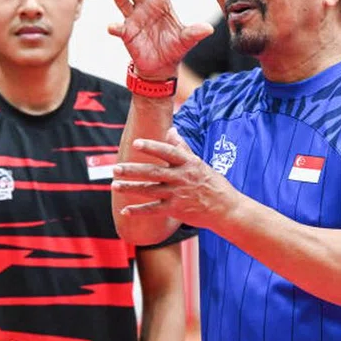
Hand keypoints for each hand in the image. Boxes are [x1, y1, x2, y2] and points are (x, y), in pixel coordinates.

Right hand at [108, 0, 212, 78]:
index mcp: (161, 3)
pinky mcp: (126, 33)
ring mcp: (134, 19)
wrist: (161, 66)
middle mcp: (145, 7)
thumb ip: (195, 33)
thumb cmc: (174, 47)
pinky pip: (118, 28)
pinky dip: (114, 27)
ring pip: (124, 4)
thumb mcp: (187, 40)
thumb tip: (209, 29)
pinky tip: (113, 27)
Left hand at [112, 128, 239, 228]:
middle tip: (116, 168)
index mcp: (188, 163)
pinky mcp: (176, 210)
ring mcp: (178, 194)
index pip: (168, 152)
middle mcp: (181, 178)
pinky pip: (153, 210)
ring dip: (130, 189)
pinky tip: (125, 210)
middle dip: (133, 170)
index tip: (136, 143)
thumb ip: (182, 147)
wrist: (225, 209)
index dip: (152, 147)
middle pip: (153, 172)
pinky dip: (139, 211)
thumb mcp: (198, 162)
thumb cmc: (211, 182)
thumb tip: (171, 130)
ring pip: (150, 191)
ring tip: (114, 185)